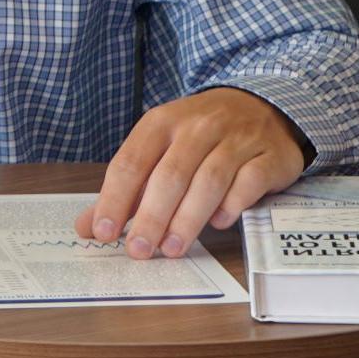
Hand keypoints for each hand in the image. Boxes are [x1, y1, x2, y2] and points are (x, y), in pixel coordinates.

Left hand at [73, 88, 306, 259]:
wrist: (263, 106)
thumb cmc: (201, 135)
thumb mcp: (160, 148)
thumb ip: (128, 189)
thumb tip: (89, 227)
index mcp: (162, 122)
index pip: (131, 162)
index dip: (115, 199)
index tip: (104, 233)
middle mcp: (198, 126)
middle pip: (170, 175)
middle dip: (151, 217)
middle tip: (139, 251)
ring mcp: (237, 139)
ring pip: (209, 182)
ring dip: (188, 219)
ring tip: (172, 248)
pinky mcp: (269, 156)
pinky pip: (248, 183)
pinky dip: (231, 206)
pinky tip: (219, 223)